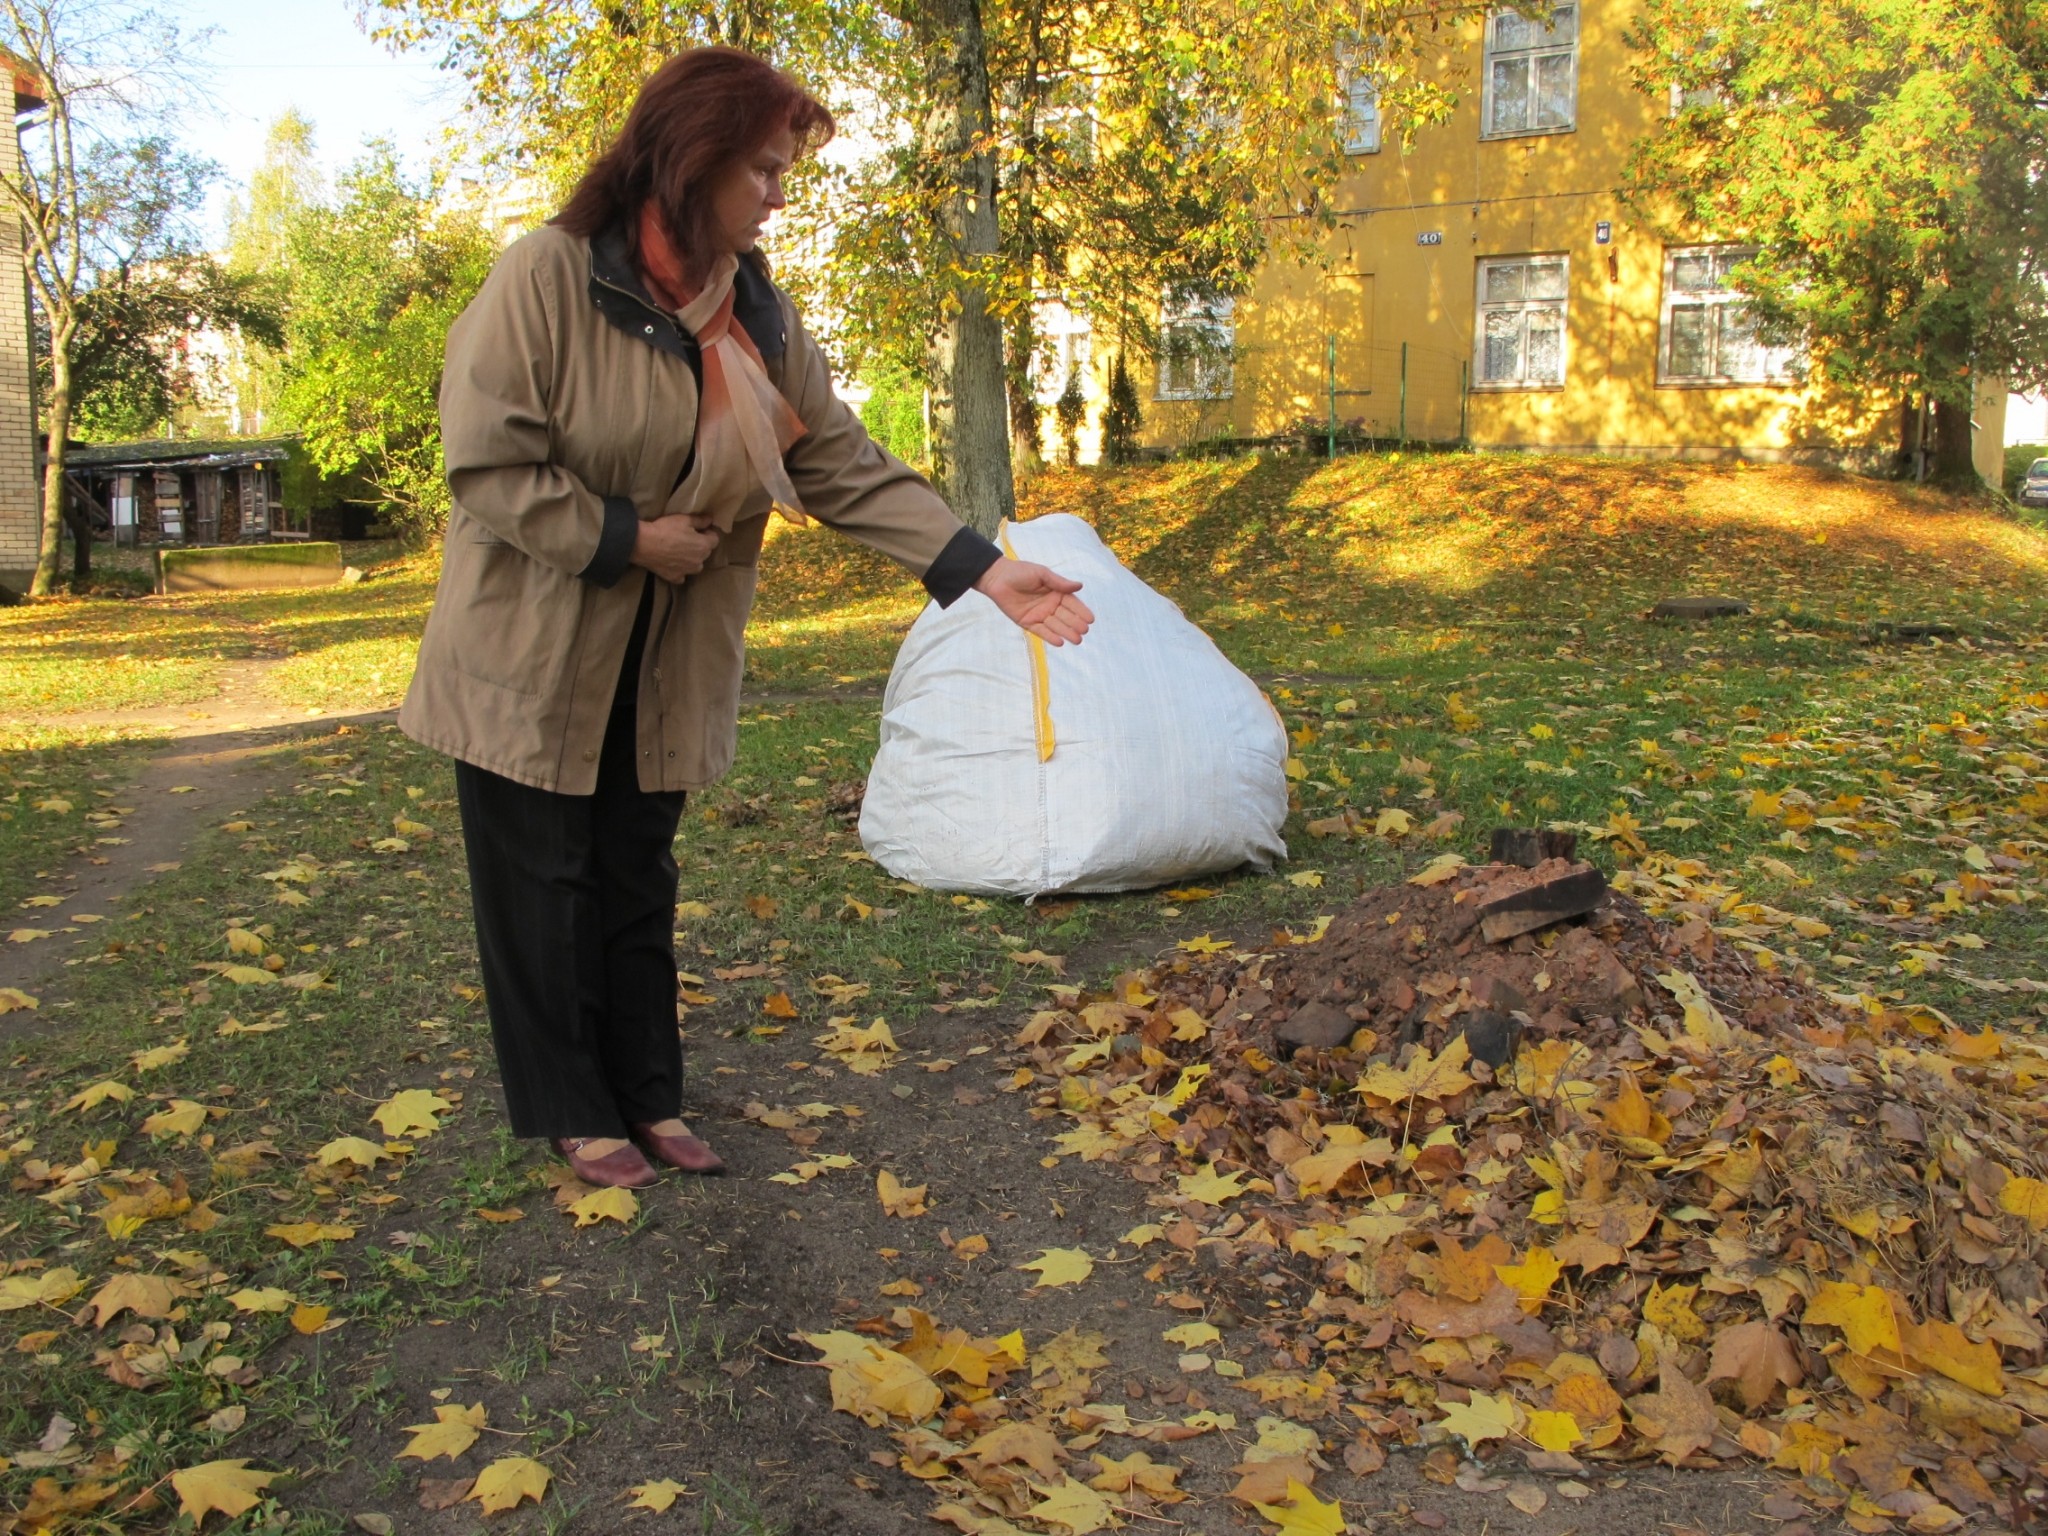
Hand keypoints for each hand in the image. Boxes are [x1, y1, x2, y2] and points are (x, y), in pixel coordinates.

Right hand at [630, 514, 719, 582]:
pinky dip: (680, 571)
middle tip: (687, 538)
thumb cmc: (666, 529)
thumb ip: (700, 520)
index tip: (699, 529)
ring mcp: (687, 571)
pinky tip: (673, 564)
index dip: (708, 533)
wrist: (644, 544)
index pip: (715, 539)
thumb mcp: (684, 519)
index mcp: (703, 546)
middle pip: (705, 553)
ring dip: (692, 560)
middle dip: (700, 545)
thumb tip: (710, 519)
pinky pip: (682, 576)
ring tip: (681, 552)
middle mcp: (699, 561)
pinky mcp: (675, 577)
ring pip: (696, 566)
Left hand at [973, 556, 1092, 645]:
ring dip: (1066, 633)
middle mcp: (1050, 605)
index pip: (1072, 604)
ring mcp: (1039, 615)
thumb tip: (1080, 586)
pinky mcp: (1027, 622)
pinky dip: (1050, 637)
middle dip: (1076, 624)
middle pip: (1066, 616)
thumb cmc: (1020, 572)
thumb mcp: (1042, 574)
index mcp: (1056, 593)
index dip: (1081, 611)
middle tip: (1084, 630)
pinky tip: (1060, 642)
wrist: (997, 577)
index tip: (1091, 619)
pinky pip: (1041, 631)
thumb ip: (1059, 582)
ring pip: (1056, 626)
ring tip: (1077, 640)